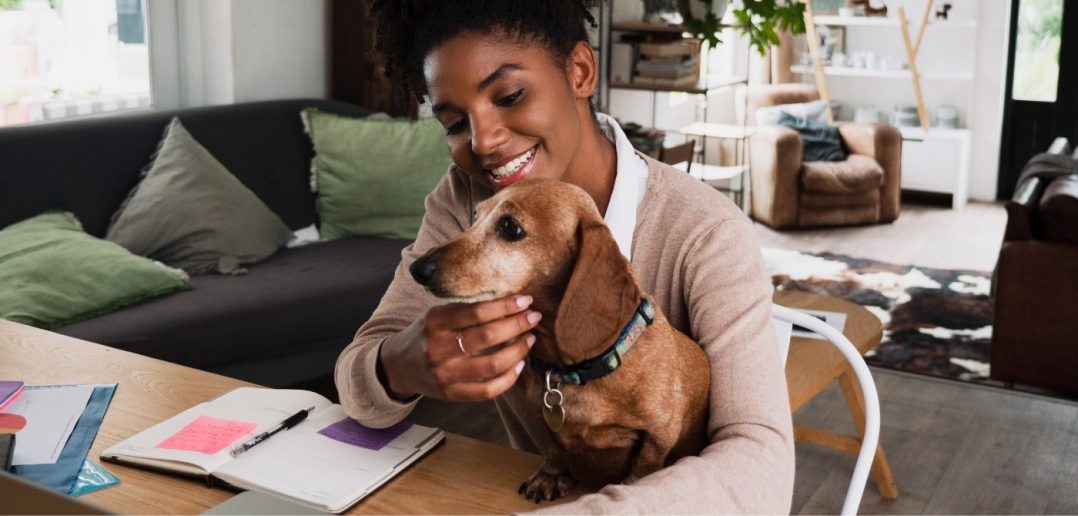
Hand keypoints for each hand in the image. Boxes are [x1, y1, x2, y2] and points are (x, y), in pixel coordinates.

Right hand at [378, 295, 540, 401]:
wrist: (398, 366)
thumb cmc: (426, 334)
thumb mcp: (437, 315)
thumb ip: (465, 310)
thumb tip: (509, 303)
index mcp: (436, 322)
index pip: (477, 312)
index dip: (505, 306)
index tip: (525, 301)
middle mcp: (439, 348)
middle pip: (487, 336)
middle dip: (517, 325)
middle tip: (533, 318)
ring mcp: (446, 374)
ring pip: (492, 364)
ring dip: (518, 350)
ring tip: (530, 339)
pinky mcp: (452, 394)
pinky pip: (487, 390)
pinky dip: (508, 379)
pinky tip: (519, 365)